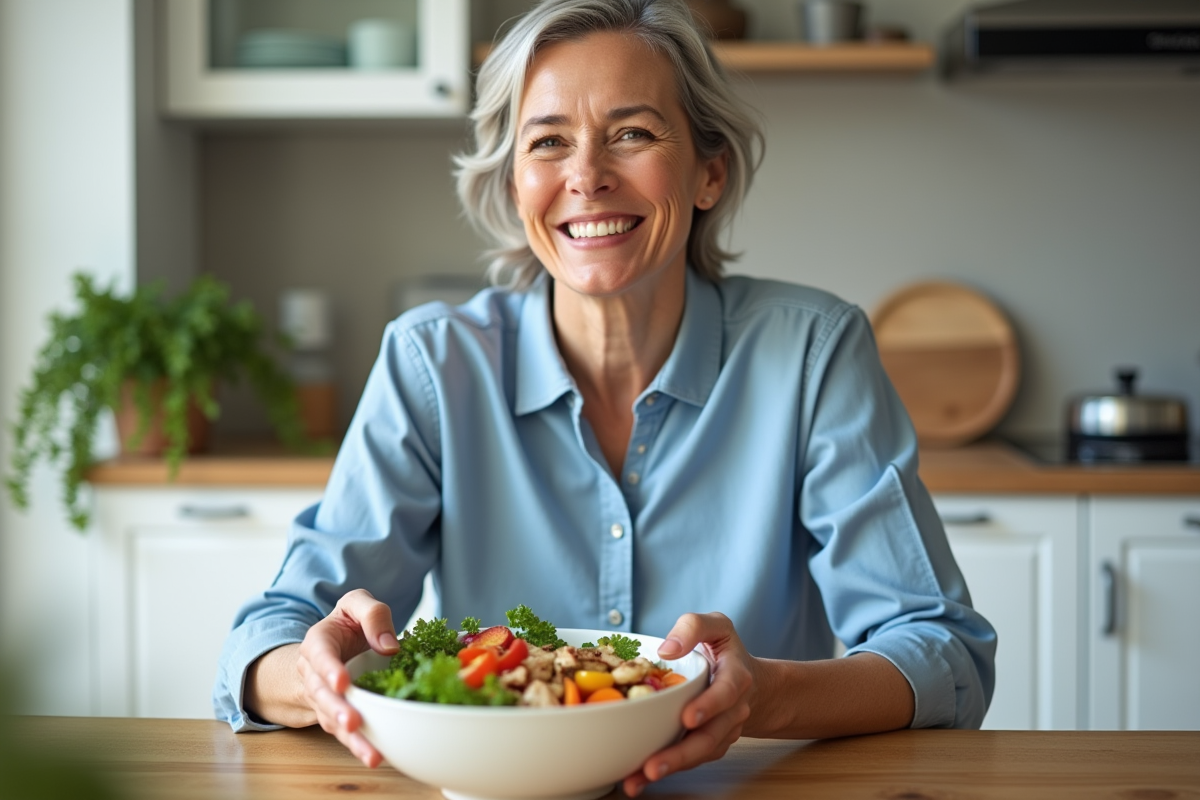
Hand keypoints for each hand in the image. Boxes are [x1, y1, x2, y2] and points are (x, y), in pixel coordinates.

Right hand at [296, 588, 399, 766]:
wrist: (337, 642)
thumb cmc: (349, 623)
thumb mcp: (358, 604)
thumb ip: (373, 614)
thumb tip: (389, 646)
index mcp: (318, 642)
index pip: (320, 655)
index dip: (329, 669)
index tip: (342, 682)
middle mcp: (315, 673)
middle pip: (322, 694)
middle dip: (337, 710)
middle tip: (353, 722)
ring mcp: (325, 697)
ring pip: (332, 719)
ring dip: (350, 738)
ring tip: (370, 753)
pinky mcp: (338, 714)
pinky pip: (344, 732)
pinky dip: (358, 745)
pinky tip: (375, 755)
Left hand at [623, 612, 757, 796]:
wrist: (750, 681)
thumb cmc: (725, 651)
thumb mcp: (715, 626)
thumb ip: (693, 627)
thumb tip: (667, 649)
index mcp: (735, 676)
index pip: (726, 692)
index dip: (709, 705)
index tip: (688, 718)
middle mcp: (733, 709)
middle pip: (710, 736)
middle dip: (682, 753)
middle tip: (653, 765)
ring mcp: (722, 731)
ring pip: (699, 753)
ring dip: (670, 767)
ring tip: (638, 779)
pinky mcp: (710, 745)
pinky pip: (691, 760)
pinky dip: (668, 769)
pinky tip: (640, 777)